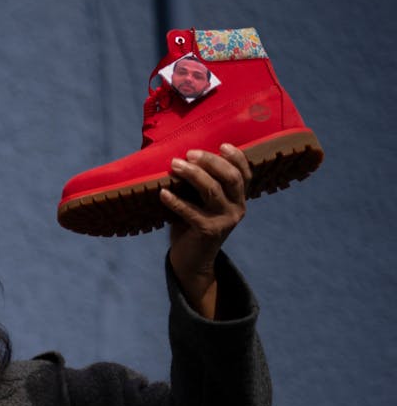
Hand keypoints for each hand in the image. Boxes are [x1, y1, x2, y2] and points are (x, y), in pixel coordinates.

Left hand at [161, 143, 252, 318]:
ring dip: (192, 175)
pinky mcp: (208, 231)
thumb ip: (198, 184)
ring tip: (174, 165)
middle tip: (190, 153)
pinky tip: (162, 192)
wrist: (191, 261)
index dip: (237, 157)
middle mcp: (237, 207)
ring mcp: (225, 220)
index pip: (245, 173)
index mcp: (239, 198)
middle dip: (210, 162)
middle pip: (230, 178)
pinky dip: (175, 201)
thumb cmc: (192, 225)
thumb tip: (178, 156)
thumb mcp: (199, 202)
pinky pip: (190, 212)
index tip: (222, 144)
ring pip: (212, 190)